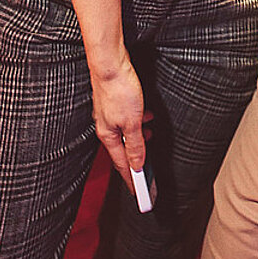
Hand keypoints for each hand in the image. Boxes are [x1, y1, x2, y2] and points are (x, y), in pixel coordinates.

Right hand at [90, 57, 154, 189]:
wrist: (110, 63)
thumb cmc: (119, 90)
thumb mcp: (132, 122)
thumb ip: (136, 145)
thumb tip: (137, 166)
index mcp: (108, 136)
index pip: (123, 165)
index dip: (133, 181)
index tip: (141, 195)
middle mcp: (106, 127)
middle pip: (124, 150)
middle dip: (138, 159)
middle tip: (150, 171)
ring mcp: (109, 115)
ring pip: (127, 134)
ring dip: (140, 137)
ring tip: (150, 135)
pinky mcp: (115, 104)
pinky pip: (128, 120)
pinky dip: (138, 122)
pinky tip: (146, 115)